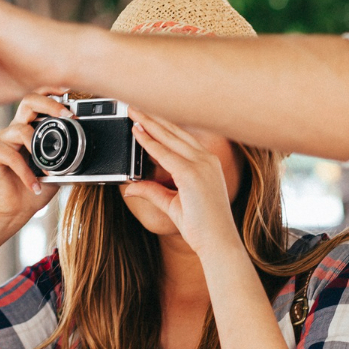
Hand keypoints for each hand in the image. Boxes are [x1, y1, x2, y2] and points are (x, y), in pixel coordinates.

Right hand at [0, 90, 70, 225]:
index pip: (41, 102)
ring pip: (21, 129)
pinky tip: (33, 186)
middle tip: (67, 115)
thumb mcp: (58, 173)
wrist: (12, 211)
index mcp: (32, 129)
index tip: (72, 94)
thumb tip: (89, 153)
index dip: (54, 94)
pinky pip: (12, 155)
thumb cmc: (33, 190)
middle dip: (50, 104)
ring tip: (47, 171)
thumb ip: (68, 159)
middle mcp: (16, 129)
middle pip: (29, 101)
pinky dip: (26, 172)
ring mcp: (3, 138)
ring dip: (37, 149)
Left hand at [121, 111, 244, 259]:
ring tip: (134, 111)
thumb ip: (152, 191)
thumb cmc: (203, 227)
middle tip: (136, 105)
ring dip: (150, 123)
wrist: (218, 242)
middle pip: (175, 132)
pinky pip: (165, 153)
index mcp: (208, 164)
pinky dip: (149, 141)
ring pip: (170, 137)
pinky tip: (137, 132)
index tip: (148, 115)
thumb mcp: (173, 204)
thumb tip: (130, 187)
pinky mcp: (192, 174)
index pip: (181, 138)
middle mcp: (207, 160)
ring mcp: (201, 165)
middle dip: (154, 117)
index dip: (162, 125)